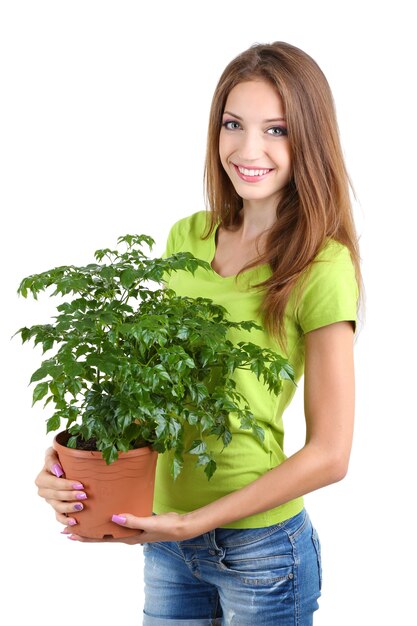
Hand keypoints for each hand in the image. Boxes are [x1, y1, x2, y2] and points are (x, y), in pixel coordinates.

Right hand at [35, 447, 86, 527]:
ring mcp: (50, 501)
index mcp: (42, 478)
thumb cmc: (59, 456)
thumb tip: (57, 471)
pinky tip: (74, 522)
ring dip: (69, 508)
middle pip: (56, 496)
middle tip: (84, 495)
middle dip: (70, 496)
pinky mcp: (56, 507)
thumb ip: (51, 458)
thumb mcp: (53, 452)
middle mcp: (44, 491)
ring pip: (58, 507)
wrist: (64, 463)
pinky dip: (65, 521)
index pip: (54, 484)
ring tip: (81, 506)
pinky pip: (58, 517)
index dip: (66, 485)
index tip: (80, 485)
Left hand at [66, 511, 195, 543]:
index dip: (86, 537)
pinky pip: (119, 521)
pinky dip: (110, 519)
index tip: (70, 534)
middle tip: (68, 528)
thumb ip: (132, 521)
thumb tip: (113, 517)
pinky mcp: (137, 522)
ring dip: (96, 526)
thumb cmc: (166, 526)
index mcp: (128, 537)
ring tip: (83, 520)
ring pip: (109, 529)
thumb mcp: (149, 523)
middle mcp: (127, 535)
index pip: (102, 538)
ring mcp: (132, 530)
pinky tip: (107, 512)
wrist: (181, 527)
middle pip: (101, 535)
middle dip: (85, 532)